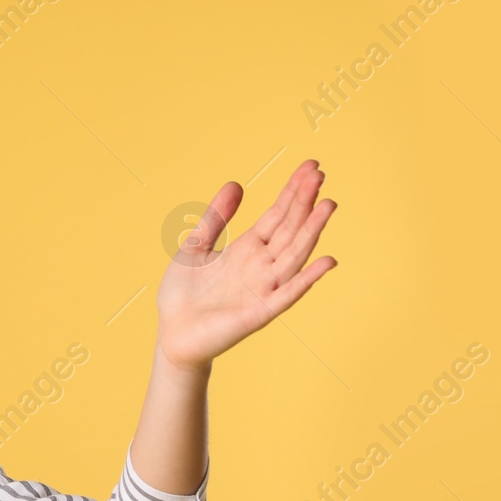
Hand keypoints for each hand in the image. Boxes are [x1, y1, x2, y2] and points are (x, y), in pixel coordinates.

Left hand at [155, 159, 339, 371]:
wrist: (172, 334)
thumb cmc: (183, 294)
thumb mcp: (196, 246)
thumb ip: (216, 217)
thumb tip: (236, 183)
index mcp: (247, 249)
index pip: (277, 215)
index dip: (293, 191)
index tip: (311, 166)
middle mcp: (261, 266)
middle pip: (289, 229)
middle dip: (304, 202)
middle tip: (320, 174)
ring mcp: (263, 289)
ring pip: (293, 255)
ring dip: (312, 232)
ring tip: (327, 205)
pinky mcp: (259, 313)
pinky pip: (287, 294)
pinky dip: (307, 279)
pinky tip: (326, 261)